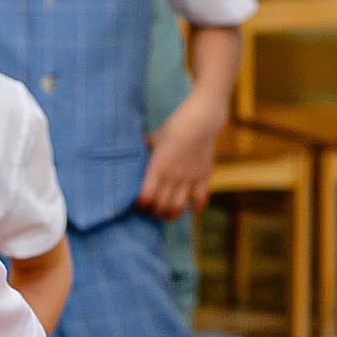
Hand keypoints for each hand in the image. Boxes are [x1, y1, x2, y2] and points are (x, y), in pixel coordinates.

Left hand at [139, 92, 226, 219]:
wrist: (200, 120)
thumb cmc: (174, 127)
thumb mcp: (154, 138)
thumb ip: (145, 149)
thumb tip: (132, 150)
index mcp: (157, 167)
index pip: (146, 196)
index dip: (141, 204)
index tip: (139, 204)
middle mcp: (172, 176)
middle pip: (161, 205)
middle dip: (154, 212)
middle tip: (152, 212)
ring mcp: (189, 178)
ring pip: (179, 206)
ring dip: (172, 215)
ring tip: (168, 215)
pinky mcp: (204, 177)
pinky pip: (200, 199)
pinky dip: (197, 208)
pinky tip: (192, 211)